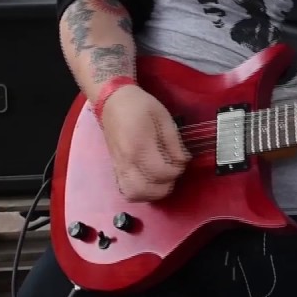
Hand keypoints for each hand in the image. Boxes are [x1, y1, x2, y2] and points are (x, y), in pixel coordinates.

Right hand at [97, 85, 190, 201]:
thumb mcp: (163, 117)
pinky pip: (126, 191)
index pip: (162, 172)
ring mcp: (119, 167)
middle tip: (173, 171)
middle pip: (147, 189)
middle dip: (166, 185)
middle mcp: (127, 161)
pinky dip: (140, 193)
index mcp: (140, 145)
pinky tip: (150, 182)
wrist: (112, 102)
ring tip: (163, 179)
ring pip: (135, 194)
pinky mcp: (115, 169)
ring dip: (152, 193)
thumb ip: (174, 142)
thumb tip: (183, 161)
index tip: (182, 160)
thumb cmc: (140, 106)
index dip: (177, 170)